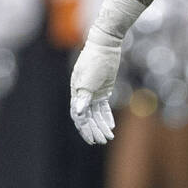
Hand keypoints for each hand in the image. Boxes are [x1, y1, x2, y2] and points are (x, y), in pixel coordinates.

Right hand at [69, 29, 121, 144]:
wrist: (105, 46)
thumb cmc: (94, 61)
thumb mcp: (88, 79)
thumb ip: (83, 97)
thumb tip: (78, 112)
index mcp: (76, 93)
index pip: (78, 116)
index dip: (84, 129)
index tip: (92, 140)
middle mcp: (83, 95)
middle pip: (87, 117)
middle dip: (94, 130)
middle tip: (103, 141)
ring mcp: (93, 93)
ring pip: (96, 114)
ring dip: (101, 125)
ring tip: (109, 136)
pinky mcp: (103, 90)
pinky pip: (103, 107)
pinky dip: (106, 117)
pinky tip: (111, 126)